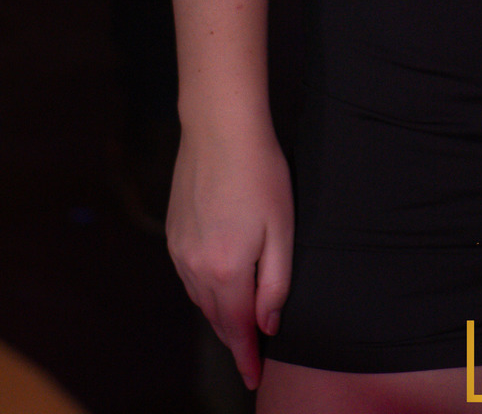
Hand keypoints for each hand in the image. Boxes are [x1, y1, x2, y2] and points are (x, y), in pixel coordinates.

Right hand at [166, 120, 293, 390]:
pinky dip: (205, 292)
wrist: (219, 130)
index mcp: (227, 270)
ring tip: (238, 327)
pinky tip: (217, 288)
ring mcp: (180, 252)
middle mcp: (196, 268)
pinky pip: (189, 278)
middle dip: (234, 341)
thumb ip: (276, 281)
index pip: (238, 328)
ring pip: (201, 300)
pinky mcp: (174, 235)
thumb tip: (268, 323)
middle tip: (249, 359)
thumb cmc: (260, 173)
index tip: (254, 377)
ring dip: (220, 317)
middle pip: (217, 319)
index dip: (247, 356)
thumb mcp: (282, 227)